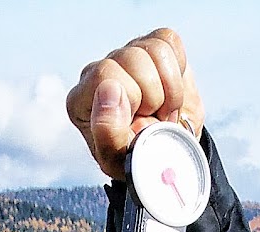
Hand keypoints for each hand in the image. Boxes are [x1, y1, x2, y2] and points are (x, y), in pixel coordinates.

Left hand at [66, 27, 203, 180]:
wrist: (164, 151)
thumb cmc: (136, 157)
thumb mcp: (120, 161)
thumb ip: (109, 134)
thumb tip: (110, 89)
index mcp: (82, 100)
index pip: (105, 75)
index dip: (132, 98)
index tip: (138, 123)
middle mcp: (99, 71)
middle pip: (131, 58)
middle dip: (153, 95)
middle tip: (154, 120)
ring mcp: (125, 55)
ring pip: (153, 49)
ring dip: (169, 88)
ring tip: (163, 111)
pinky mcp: (150, 45)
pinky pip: (167, 41)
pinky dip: (177, 72)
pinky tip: (169, 93)